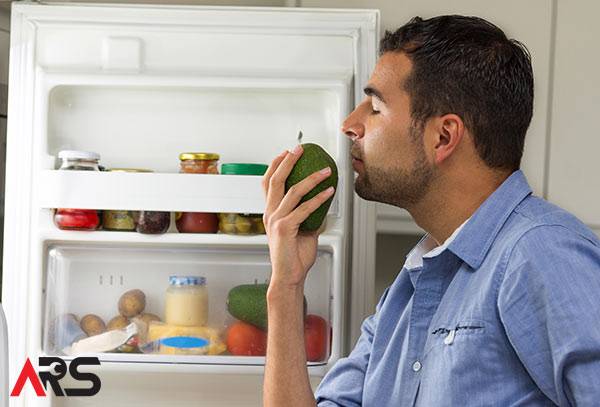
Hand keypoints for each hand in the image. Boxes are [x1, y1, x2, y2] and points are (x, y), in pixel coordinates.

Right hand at [262, 145, 334, 288]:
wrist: (289, 276)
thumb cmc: (294, 257)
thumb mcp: (302, 230)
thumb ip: (307, 215)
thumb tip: (321, 203)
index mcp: (271, 213)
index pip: (268, 183)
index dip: (275, 165)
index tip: (286, 153)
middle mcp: (270, 214)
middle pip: (275, 180)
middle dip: (288, 161)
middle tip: (300, 149)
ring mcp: (276, 220)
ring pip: (292, 191)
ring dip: (311, 178)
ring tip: (325, 171)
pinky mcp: (285, 228)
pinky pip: (304, 209)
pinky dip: (318, 198)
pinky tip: (329, 192)